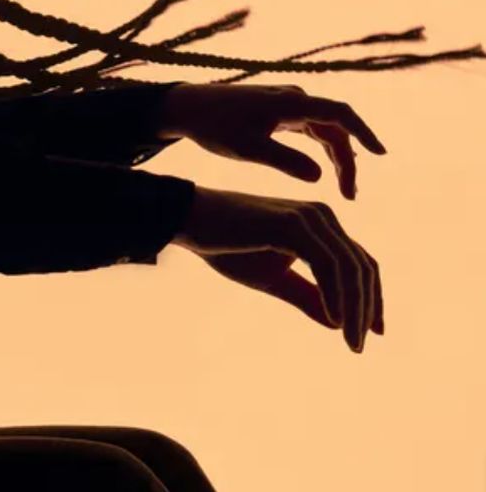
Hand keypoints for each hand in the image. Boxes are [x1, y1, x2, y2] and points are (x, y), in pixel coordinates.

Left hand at [156, 83, 386, 198]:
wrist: (186, 107)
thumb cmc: (214, 127)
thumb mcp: (248, 149)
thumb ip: (285, 161)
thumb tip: (320, 177)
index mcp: (290, 102)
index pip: (340, 114)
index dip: (364, 133)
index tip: (381, 154)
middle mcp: (293, 98)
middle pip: (335, 127)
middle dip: (348, 160)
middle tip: (351, 195)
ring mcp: (286, 104)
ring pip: (324, 130)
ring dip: (336, 157)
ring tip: (345, 191)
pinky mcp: (278, 111)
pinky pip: (310, 130)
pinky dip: (321, 150)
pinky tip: (327, 171)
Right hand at [172, 185, 382, 352]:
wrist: (188, 220)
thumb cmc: (226, 247)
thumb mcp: (272, 279)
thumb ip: (306, 296)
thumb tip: (337, 323)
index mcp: (321, 225)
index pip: (359, 263)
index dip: (371, 298)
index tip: (373, 332)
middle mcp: (322, 216)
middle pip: (362, 266)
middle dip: (366, 308)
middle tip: (359, 345)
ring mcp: (310, 218)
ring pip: (349, 268)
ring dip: (355, 308)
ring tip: (351, 340)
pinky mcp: (293, 224)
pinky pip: (327, 265)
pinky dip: (335, 294)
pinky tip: (335, 320)